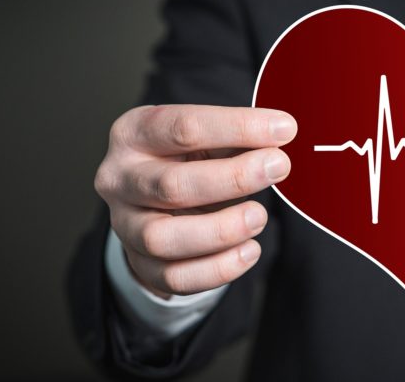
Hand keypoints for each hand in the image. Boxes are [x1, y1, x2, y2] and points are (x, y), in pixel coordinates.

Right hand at [95, 105, 296, 297]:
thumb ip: (239, 136)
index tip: (284, 130)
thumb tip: (284, 134)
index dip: (238, 127)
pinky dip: (218, 268)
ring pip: (163, 239)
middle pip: (172, 185)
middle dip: (233, 178)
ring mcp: (125, 225)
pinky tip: (250, 250)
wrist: (157, 200)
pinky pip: (176, 277)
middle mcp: (119, 179)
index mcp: (134, 133)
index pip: (184, 127)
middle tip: (278, 167)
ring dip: (221, 230)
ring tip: (259, 216)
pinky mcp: (141, 265)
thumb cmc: (190, 158)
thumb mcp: (207, 136)